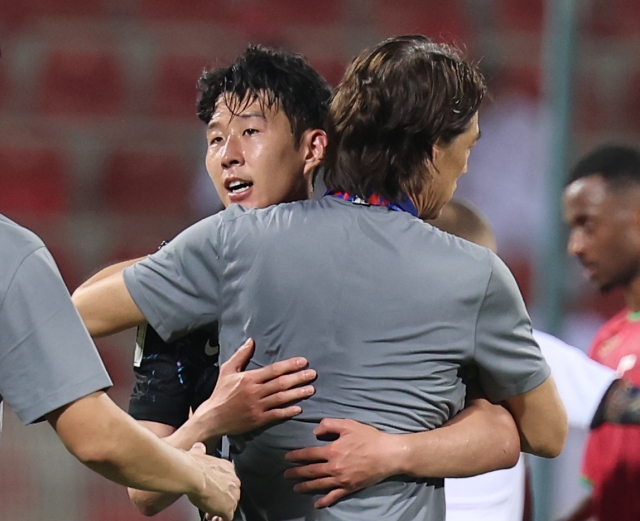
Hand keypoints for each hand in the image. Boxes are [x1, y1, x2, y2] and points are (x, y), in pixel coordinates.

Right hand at [185, 443, 239, 520]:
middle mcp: (234, 481)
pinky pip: (227, 518)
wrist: (194, 475)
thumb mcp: (199, 453)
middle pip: (231, 494)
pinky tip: (213, 519)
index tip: (212, 491)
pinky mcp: (229, 508)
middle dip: (221, 500)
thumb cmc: (194, 466)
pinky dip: (220, 520)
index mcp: (228, 468)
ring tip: (210, 513)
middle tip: (211, 503)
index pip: (228, 481)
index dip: (219, 488)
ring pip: (230, 507)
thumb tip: (199, 447)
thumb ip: (201, 452)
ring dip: (220, 511)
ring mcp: (233, 496)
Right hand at [192, 338, 315, 437]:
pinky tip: (299, 408)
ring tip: (311, 389)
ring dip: (297, 394)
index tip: (303, 362)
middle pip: (281, 384)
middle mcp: (254, 392)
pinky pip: (276, 415)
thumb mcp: (227, 370)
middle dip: (298, 378)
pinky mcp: (258, 420)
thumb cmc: (221, 392)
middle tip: (312, 374)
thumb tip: (251, 340)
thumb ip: (241, 355)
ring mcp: (257, 407)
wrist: (212, 418)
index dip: (289, 365)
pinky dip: (288, 411)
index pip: (273, 370)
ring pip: (281, 399)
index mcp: (249, 379)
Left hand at [284, 418, 397, 507]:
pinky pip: (334, 496)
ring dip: (306, 486)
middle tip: (286, 475)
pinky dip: (325, 500)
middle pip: (311, 471)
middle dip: (296, 472)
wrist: (388, 454)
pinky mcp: (350, 487)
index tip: (287, 457)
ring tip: (296, 488)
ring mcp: (341, 479)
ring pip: (319, 484)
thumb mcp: (348, 424)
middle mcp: (334, 467)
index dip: (296, 456)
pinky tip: (317, 504)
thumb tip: (315, 432)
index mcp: (332, 450)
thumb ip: (329, 425)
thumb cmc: (368, 437)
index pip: (309, 454)